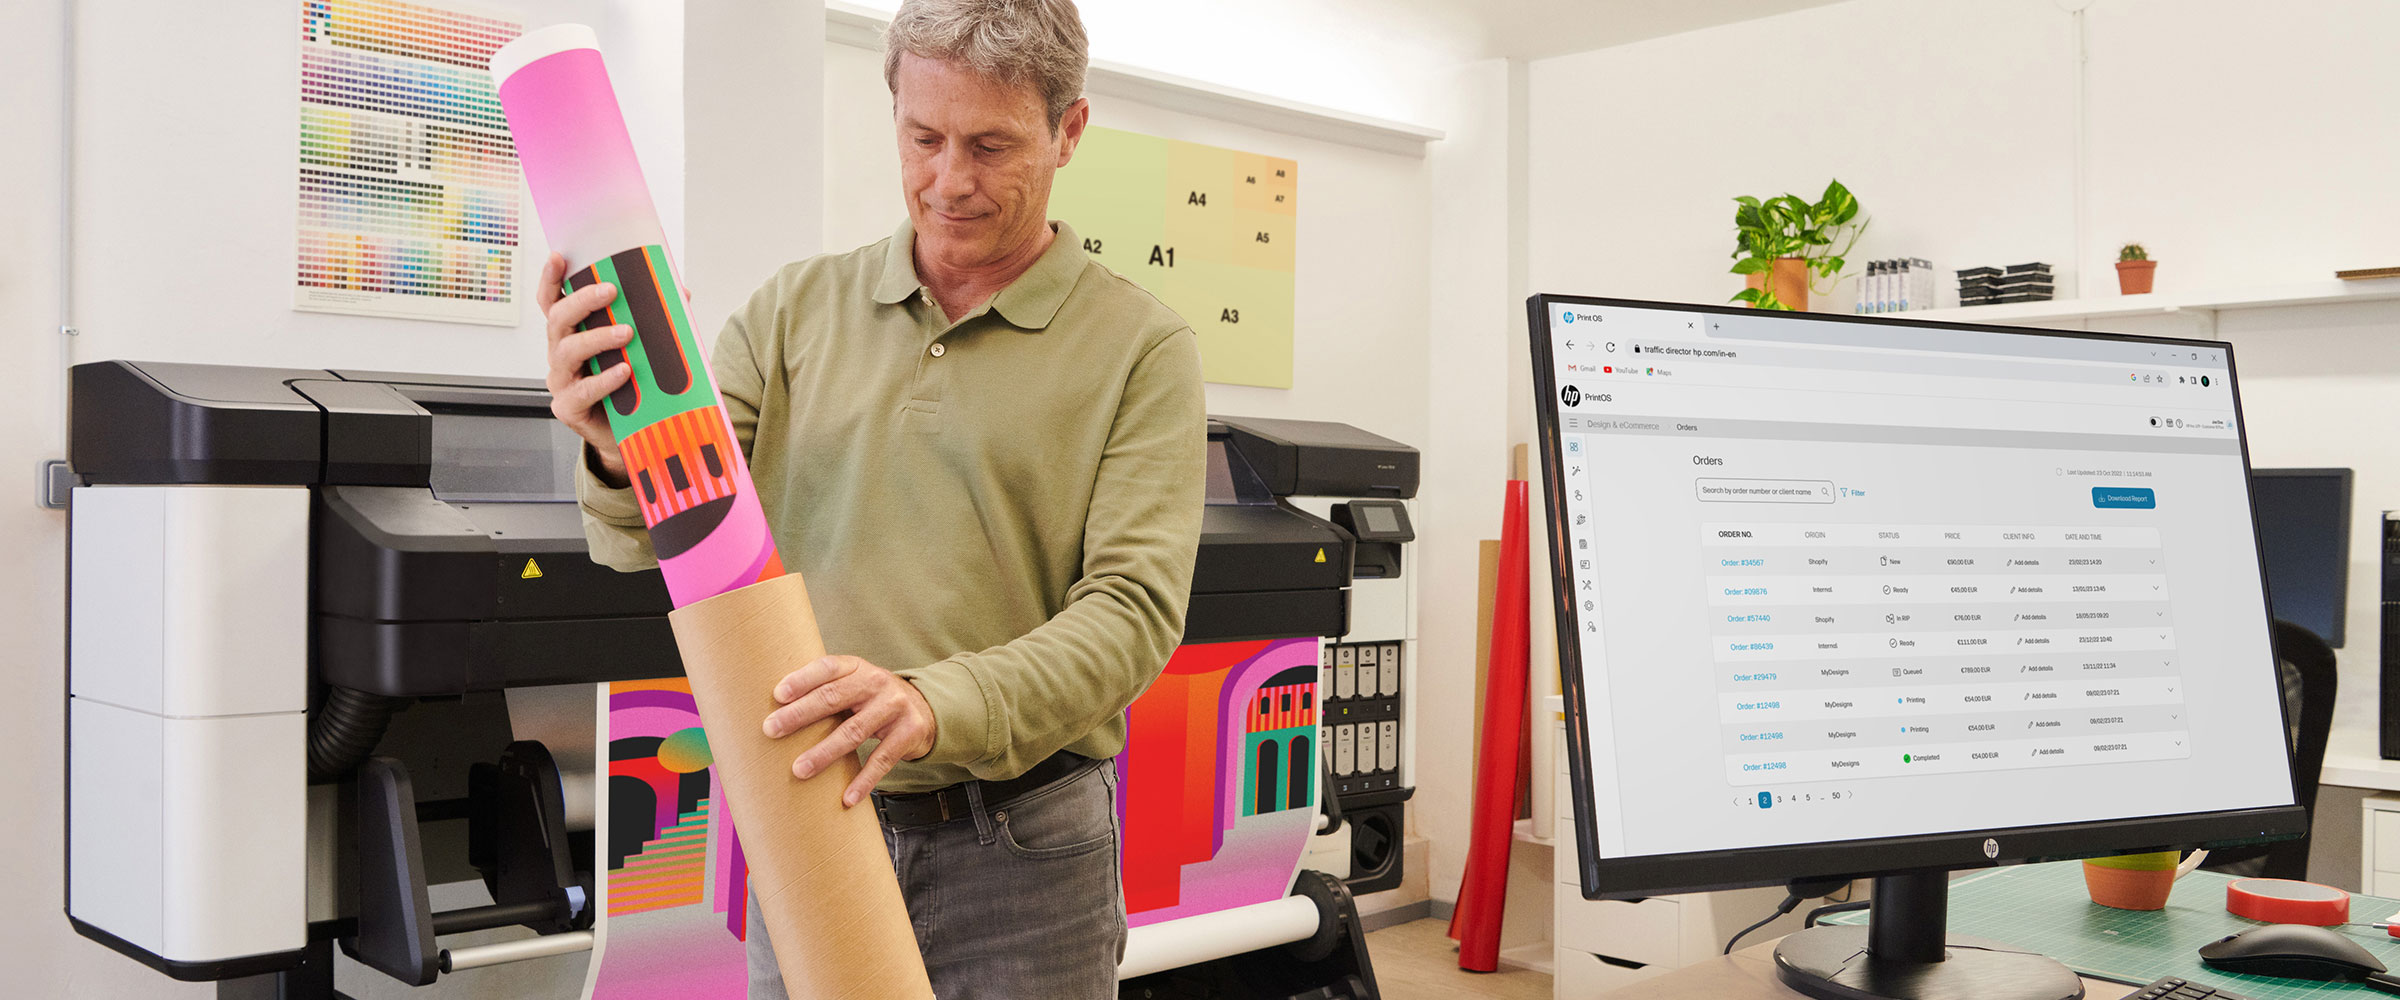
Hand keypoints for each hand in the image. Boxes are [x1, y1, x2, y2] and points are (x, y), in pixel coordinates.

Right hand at [537, 251, 634, 485]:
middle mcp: (560, 354)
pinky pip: (582, 391)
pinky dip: (604, 379)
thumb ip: (655, 318)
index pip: (553, 302)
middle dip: (583, 302)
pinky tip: (624, 371)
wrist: (634, 432)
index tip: (560, 257)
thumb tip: (680, 290)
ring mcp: (561, 381)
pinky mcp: (569, 408)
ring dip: (598, 338)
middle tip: (611, 291)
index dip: (552, 279)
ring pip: (568, 352)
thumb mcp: (642, 346)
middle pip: (558, 320)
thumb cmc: (634, 382)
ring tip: (627, 333)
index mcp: (572, 333)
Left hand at [762, 655, 938, 806]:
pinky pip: (883, 760)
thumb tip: (773, 712)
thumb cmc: (871, 699)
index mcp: (857, 667)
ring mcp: (895, 707)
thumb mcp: (853, 684)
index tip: (777, 695)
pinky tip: (847, 798)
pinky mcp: (908, 732)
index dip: (802, 679)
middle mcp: (876, 682)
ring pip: (854, 731)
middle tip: (771, 730)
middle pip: (835, 697)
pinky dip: (864, 780)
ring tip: (799, 770)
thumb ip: (824, 690)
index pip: (827, 668)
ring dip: (824, 753)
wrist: (924, 708)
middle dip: (800, 714)